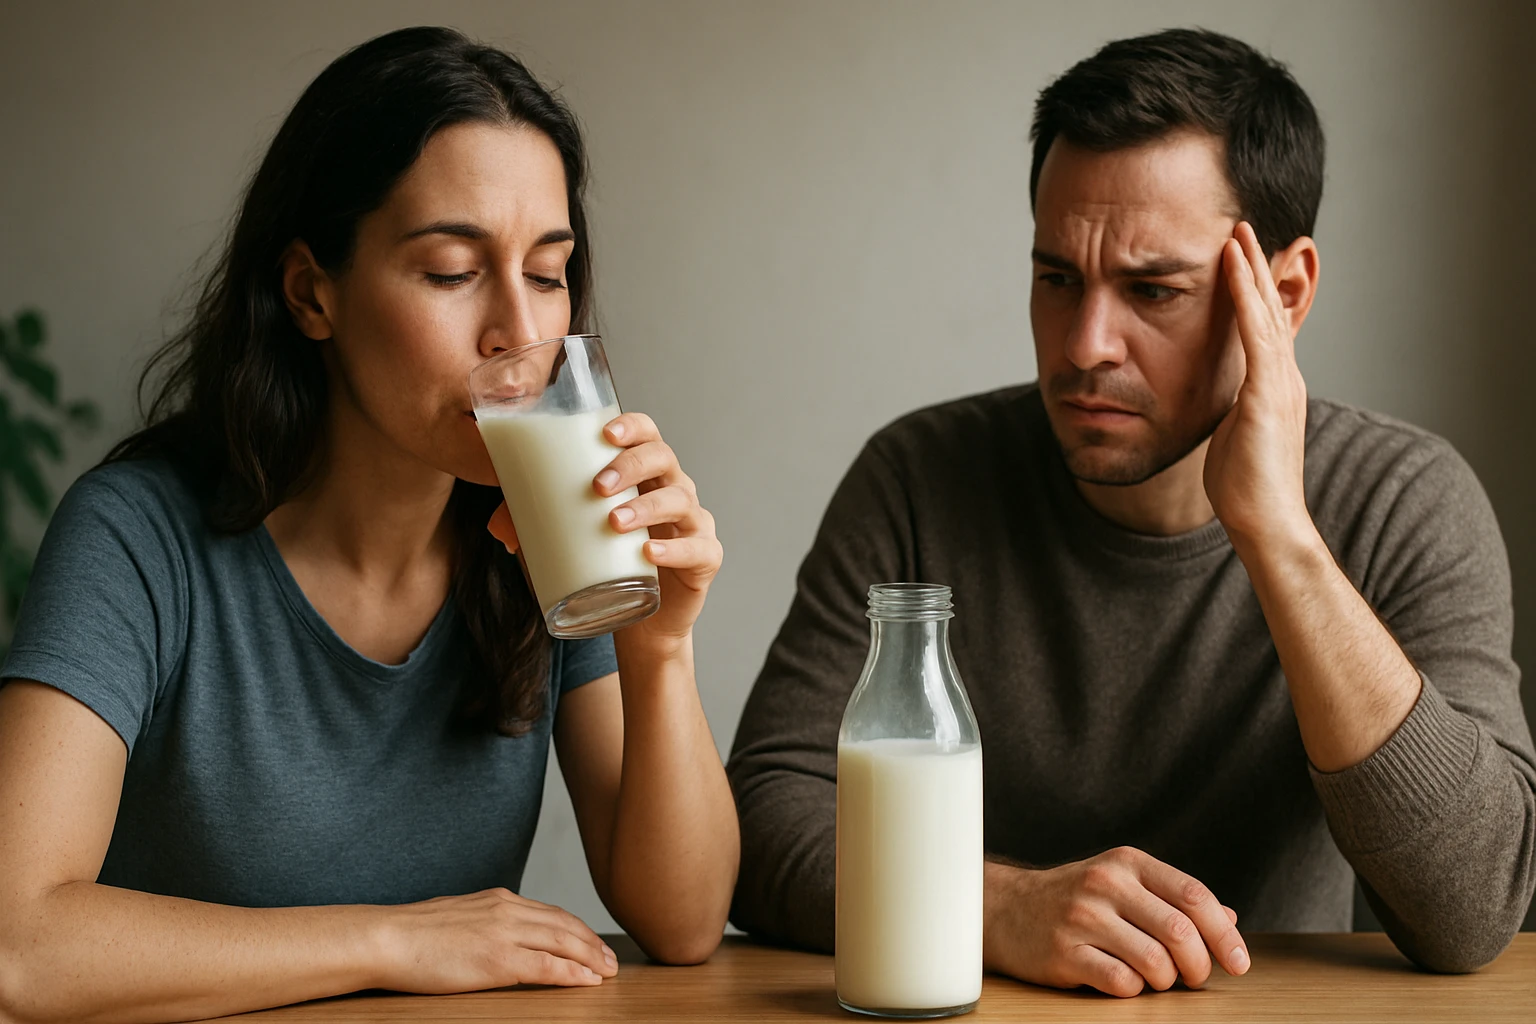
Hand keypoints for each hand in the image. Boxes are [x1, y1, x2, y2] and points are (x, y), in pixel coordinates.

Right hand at [377, 887, 617, 992]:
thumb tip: (493, 935)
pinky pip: (547, 966)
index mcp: (498, 899)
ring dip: (590, 958)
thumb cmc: (413, 935)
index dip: (577, 928)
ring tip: (607, 972)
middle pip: (565, 924)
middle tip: (611, 960)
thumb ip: (483, 922)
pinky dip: (572, 973)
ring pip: (563, 942)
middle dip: (592, 943)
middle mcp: (507, 910)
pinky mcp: (499, 958)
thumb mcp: (458, 917)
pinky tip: (587, 981)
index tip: (593, 943)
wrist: (387, 938)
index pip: (550, 912)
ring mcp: (505, 932)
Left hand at [486, 411, 721, 650]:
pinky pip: (698, 547)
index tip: (604, 434)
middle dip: (631, 465)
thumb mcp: (568, 541)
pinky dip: (674, 549)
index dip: (632, 427)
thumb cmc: (608, 566)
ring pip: (680, 500)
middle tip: (598, 486)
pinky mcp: (706, 558)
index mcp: (646, 476)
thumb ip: (535, 526)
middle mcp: (674, 490)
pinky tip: (650, 551)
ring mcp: (694, 523)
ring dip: (646, 506)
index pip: (648, 435)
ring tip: (614, 521)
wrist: (640, 622)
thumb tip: (500, 523)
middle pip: (664, 459)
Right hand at [984, 848, 1249, 996]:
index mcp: (1127, 863)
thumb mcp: (1122, 885)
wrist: (1005, 908)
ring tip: (1156, 979)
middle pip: (1180, 930)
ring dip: (1167, 981)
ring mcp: (1081, 917)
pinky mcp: (1063, 951)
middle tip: (1196, 978)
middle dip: (1200, 965)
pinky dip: (1133, 990)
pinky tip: (1123, 981)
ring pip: (1155, 961)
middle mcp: (1105, 883)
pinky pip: (1121, 982)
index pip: (1194, 895)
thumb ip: (1173, 899)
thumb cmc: (1073, 899)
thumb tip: (1229, 918)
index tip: (1238, 962)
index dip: (1225, 934)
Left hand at [1203, 221, 1311, 551]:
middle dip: (1254, 267)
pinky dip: (1244, 297)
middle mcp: (1283, 379)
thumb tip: (1217, 404)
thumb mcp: (1234, 438)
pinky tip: (1232, 267)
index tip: (1235, 257)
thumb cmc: (1246, 492)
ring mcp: (1279, 384)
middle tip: (1241, 227)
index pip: (1263, 328)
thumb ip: (1232, 413)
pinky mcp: (1267, 395)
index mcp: (1273, 388)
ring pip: (1265, 313)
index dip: (1251, 291)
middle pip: (1269, 310)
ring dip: (1250, 270)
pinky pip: (1255, 334)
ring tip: (1236, 232)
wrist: (1267, 524)